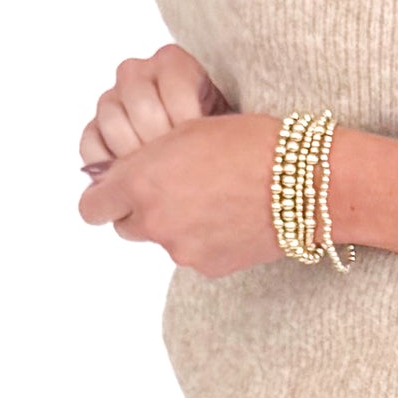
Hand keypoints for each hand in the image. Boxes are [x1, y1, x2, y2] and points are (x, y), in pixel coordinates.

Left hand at [78, 110, 289, 275]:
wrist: (306, 182)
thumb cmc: (251, 143)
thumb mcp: (188, 131)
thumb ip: (148, 159)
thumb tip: (127, 178)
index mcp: (142, 181)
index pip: (91, 207)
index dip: (103, 198)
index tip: (115, 190)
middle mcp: (154, 220)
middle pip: (126, 225)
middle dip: (141, 209)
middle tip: (175, 188)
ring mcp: (180, 249)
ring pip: (163, 238)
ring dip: (176, 224)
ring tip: (213, 199)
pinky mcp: (208, 266)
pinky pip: (194, 254)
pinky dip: (206, 239)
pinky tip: (232, 217)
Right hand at [79, 45, 232, 175]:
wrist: (201, 150)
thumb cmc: (215, 135)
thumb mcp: (224, 121)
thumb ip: (214, 121)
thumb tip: (201, 130)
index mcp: (172, 61)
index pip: (175, 85)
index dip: (187, 119)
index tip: (200, 140)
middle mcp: (136, 71)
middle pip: (142, 104)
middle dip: (162, 141)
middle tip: (180, 161)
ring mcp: (111, 98)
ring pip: (113, 121)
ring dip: (137, 152)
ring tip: (158, 170)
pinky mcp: (94, 127)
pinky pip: (91, 142)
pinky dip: (109, 163)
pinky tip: (133, 173)